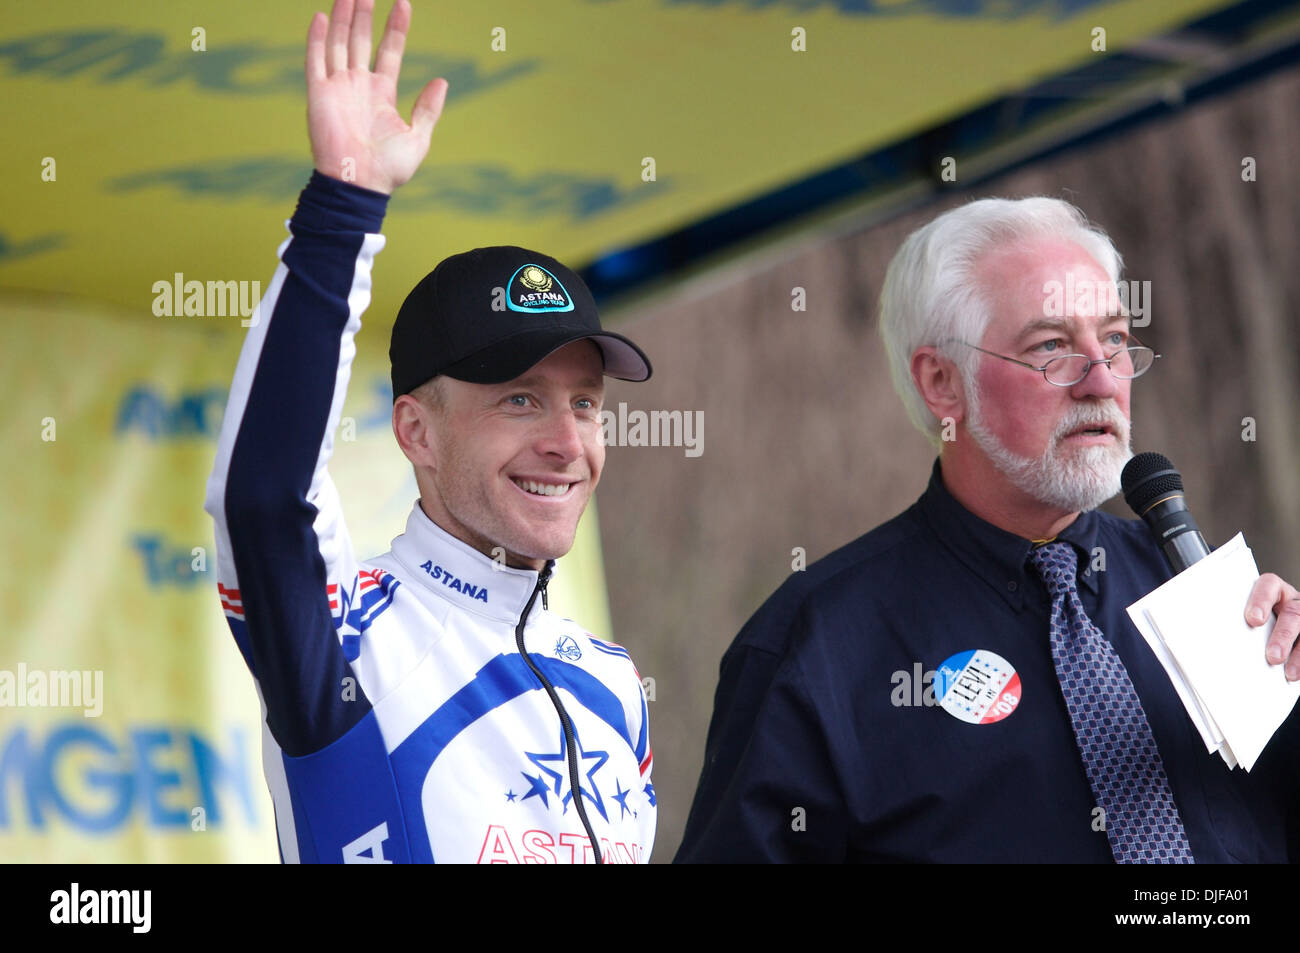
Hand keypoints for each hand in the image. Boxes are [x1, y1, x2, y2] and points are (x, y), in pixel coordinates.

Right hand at [306, 0, 447, 194]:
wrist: (360, 185)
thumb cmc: (389, 169)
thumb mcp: (418, 137)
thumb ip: (428, 109)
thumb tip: (441, 81)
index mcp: (381, 93)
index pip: (389, 51)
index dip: (396, 28)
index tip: (404, 3)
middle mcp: (358, 85)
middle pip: (361, 40)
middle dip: (364, 14)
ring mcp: (337, 88)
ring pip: (338, 43)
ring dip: (342, 18)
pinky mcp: (319, 95)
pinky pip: (316, 60)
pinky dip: (316, 38)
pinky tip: (319, 16)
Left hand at [1246, 573, 1299, 679]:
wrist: (1279, 630)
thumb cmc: (1256, 623)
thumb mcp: (1251, 617)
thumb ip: (1241, 624)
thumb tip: (1214, 643)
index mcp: (1274, 592)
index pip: (1269, 586)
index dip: (1262, 600)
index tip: (1253, 619)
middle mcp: (1293, 602)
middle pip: (1293, 613)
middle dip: (1283, 635)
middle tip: (1273, 656)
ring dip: (1298, 653)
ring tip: (1289, 672)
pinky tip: (1296, 674)